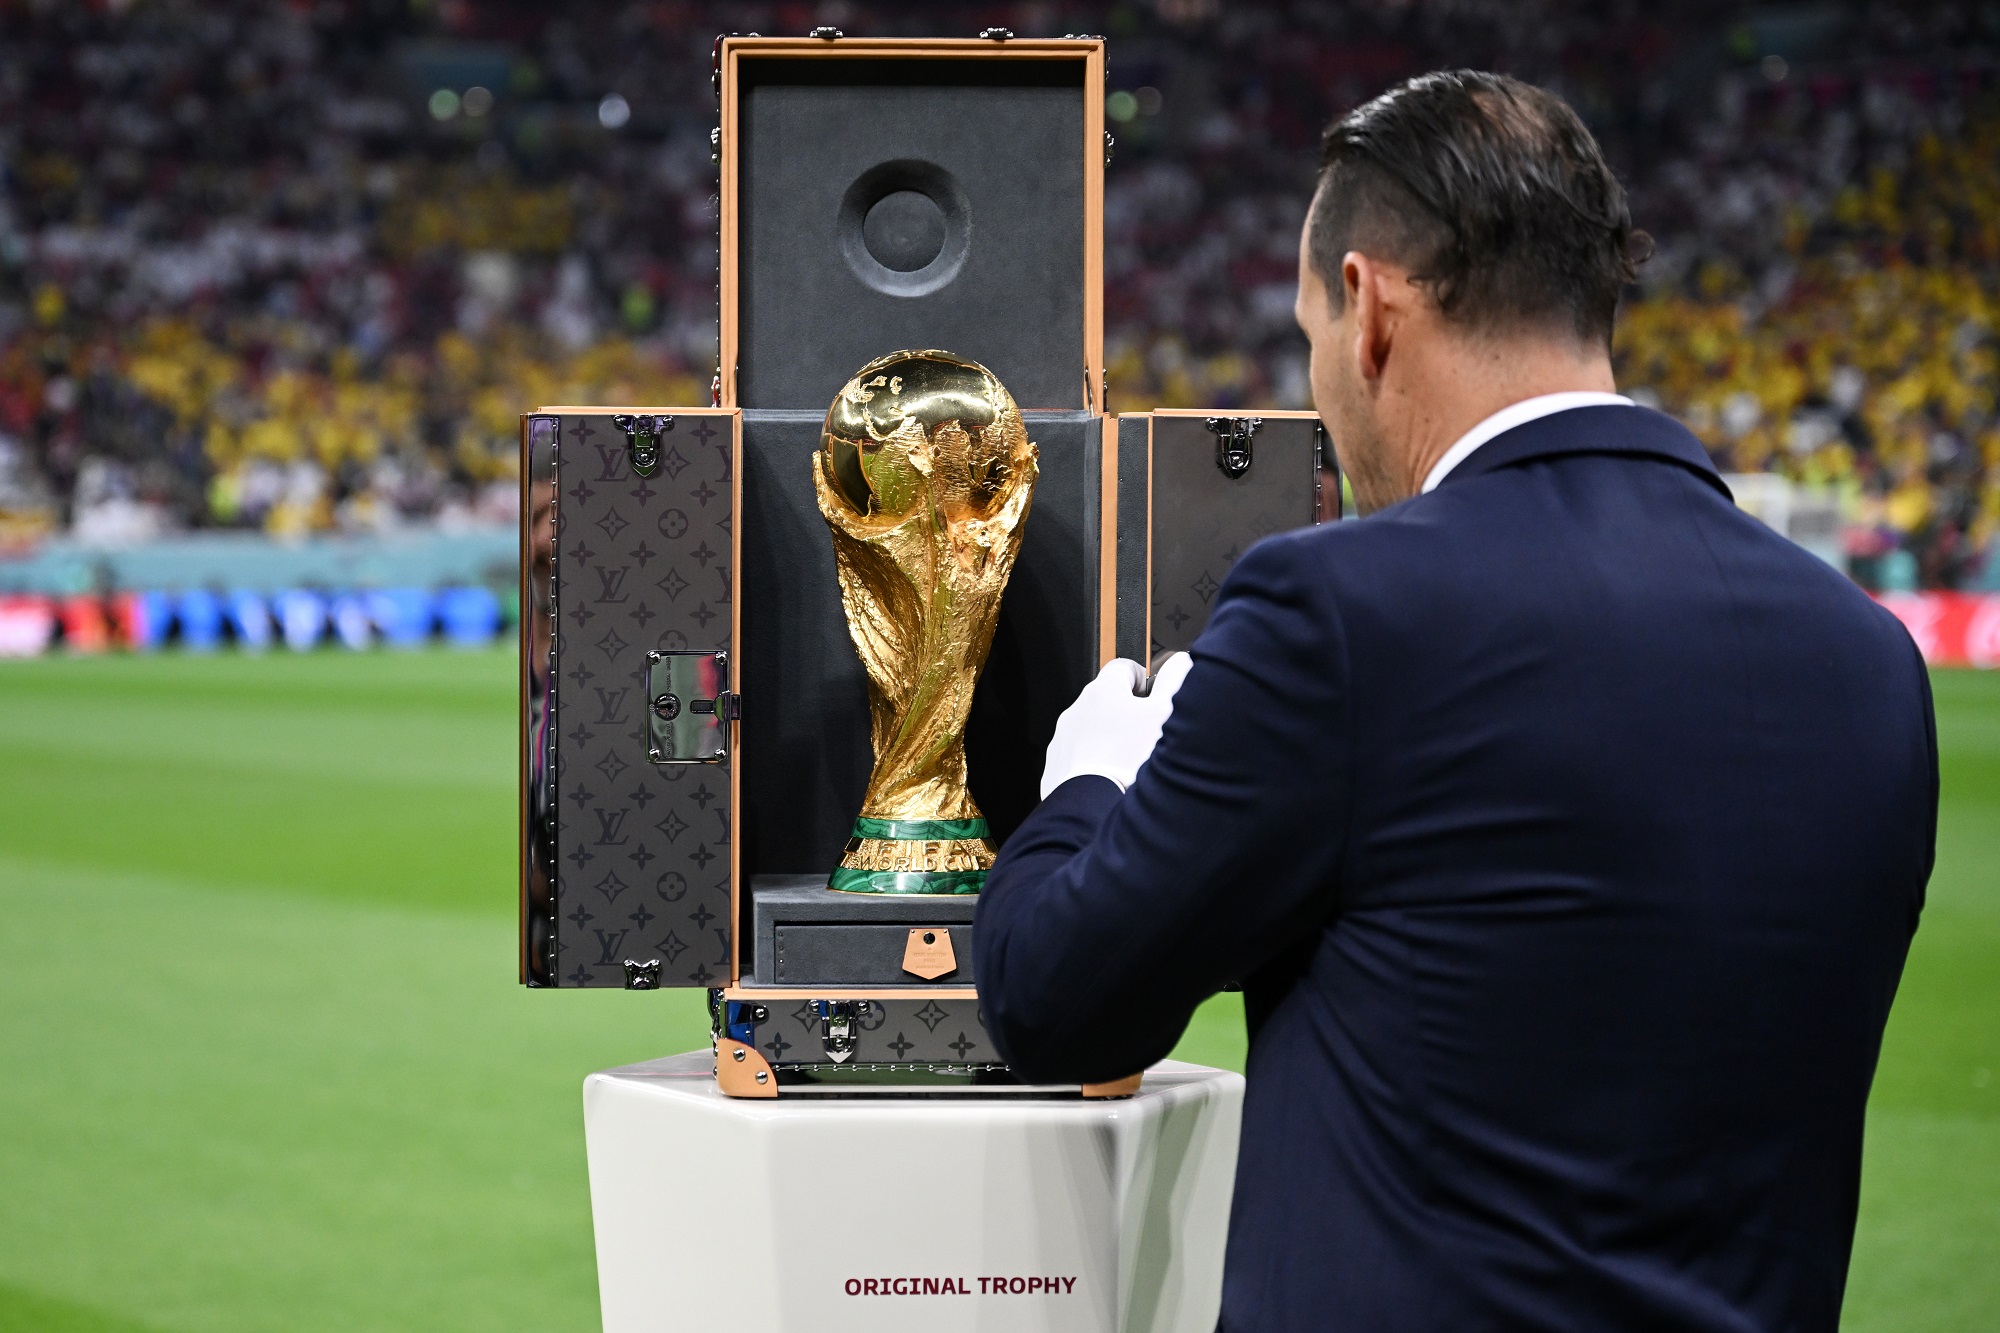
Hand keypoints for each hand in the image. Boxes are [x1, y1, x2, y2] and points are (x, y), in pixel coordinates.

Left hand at [1039, 653, 1193, 798]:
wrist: (1094, 807)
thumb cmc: (1130, 761)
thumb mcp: (1165, 713)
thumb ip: (1175, 680)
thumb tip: (1180, 661)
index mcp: (1103, 691)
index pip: (1123, 667)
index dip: (1142, 680)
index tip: (1152, 696)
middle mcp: (1077, 710)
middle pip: (1106, 700)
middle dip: (1126, 713)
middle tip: (1147, 734)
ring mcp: (1063, 740)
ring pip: (1092, 731)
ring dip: (1109, 739)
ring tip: (1131, 762)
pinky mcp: (1057, 767)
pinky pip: (1080, 758)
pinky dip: (1095, 763)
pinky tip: (1113, 778)